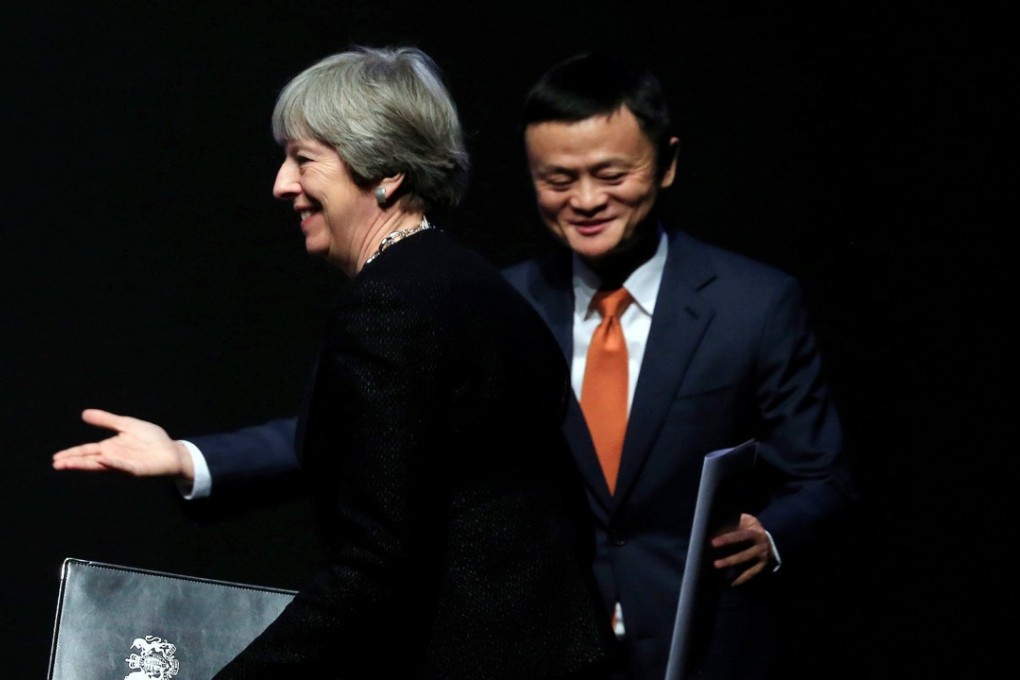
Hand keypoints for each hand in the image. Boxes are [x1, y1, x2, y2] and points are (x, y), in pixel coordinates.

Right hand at [52, 409, 193, 480]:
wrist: (172, 450)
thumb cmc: (151, 439)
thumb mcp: (126, 425)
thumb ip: (106, 420)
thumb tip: (84, 413)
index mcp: (110, 448)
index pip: (88, 451)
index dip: (73, 454)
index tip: (56, 458)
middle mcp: (114, 458)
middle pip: (90, 460)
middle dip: (74, 462)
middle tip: (57, 464)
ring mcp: (124, 465)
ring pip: (102, 465)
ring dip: (86, 464)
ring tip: (69, 465)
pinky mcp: (137, 469)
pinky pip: (124, 466)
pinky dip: (114, 463)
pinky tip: (104, 460)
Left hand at [710, 513, 772, 586]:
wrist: (767, 540)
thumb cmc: (747, 528)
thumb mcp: (744, 522)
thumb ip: (733, 523)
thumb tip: (712, 528)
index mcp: (755, 532)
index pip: (741, 536)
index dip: (727, 539)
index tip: (712, 543)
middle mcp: (761, 546)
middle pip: (745, 554)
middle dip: (730, 560)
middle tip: (714, 564)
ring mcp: (762, 558)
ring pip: (746, 566)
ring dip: (732, 569)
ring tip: (718, 571)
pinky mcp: (761, 568)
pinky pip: (748, 575)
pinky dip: (738, 580)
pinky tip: (726, 584)